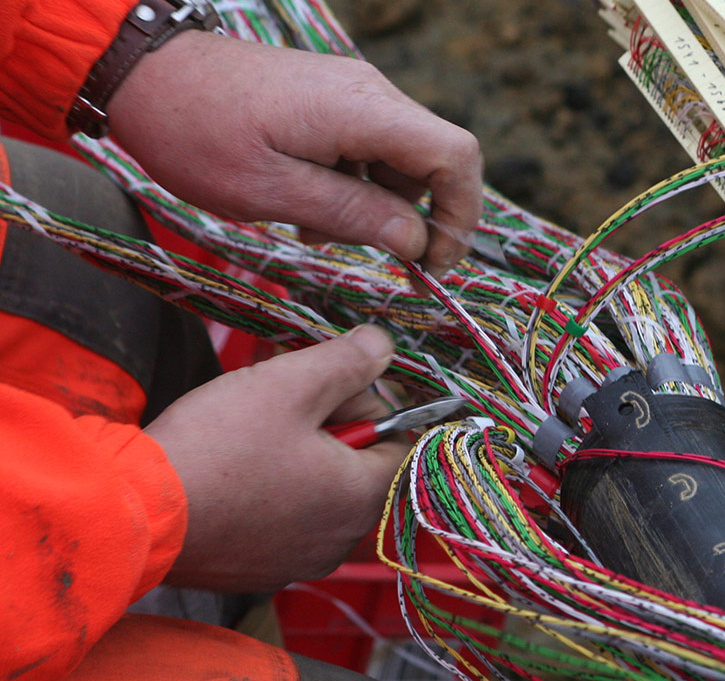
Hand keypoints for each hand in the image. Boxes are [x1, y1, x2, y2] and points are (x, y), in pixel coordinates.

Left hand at [107, 31, 481, 273]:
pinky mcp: (334, 96)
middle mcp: (372, 92)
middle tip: (365, 257)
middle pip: (433, 160)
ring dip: (375, 204)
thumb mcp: (270, 192)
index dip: (462, 213)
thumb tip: (417, 240)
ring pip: (401, 158)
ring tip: (313, 228)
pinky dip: (354, 183)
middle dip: (411, 217)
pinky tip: (305, 203)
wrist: (144, 69)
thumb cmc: (196, 132)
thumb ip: (351, 215)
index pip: (457, 155)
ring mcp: (354, 90)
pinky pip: (370, 145)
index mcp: (364, 110)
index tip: (433, 263)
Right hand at [143, 325, 410, 590]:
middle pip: (360, 466)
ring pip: (320, 490)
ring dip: (299, 453)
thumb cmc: (218, 446)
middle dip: (332, 425)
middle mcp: (339, 542)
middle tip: (285, 400)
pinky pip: (283, 518)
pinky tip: (233, 465)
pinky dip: (269, 488)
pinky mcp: (255, 569)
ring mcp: (295, 561)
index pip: (402, 443)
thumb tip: (384, 344)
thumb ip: (348, 361)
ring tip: (254, 428)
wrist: (133, 512)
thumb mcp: (291, 383)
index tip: (331, 384)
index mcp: (361, 499)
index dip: (372, 403)